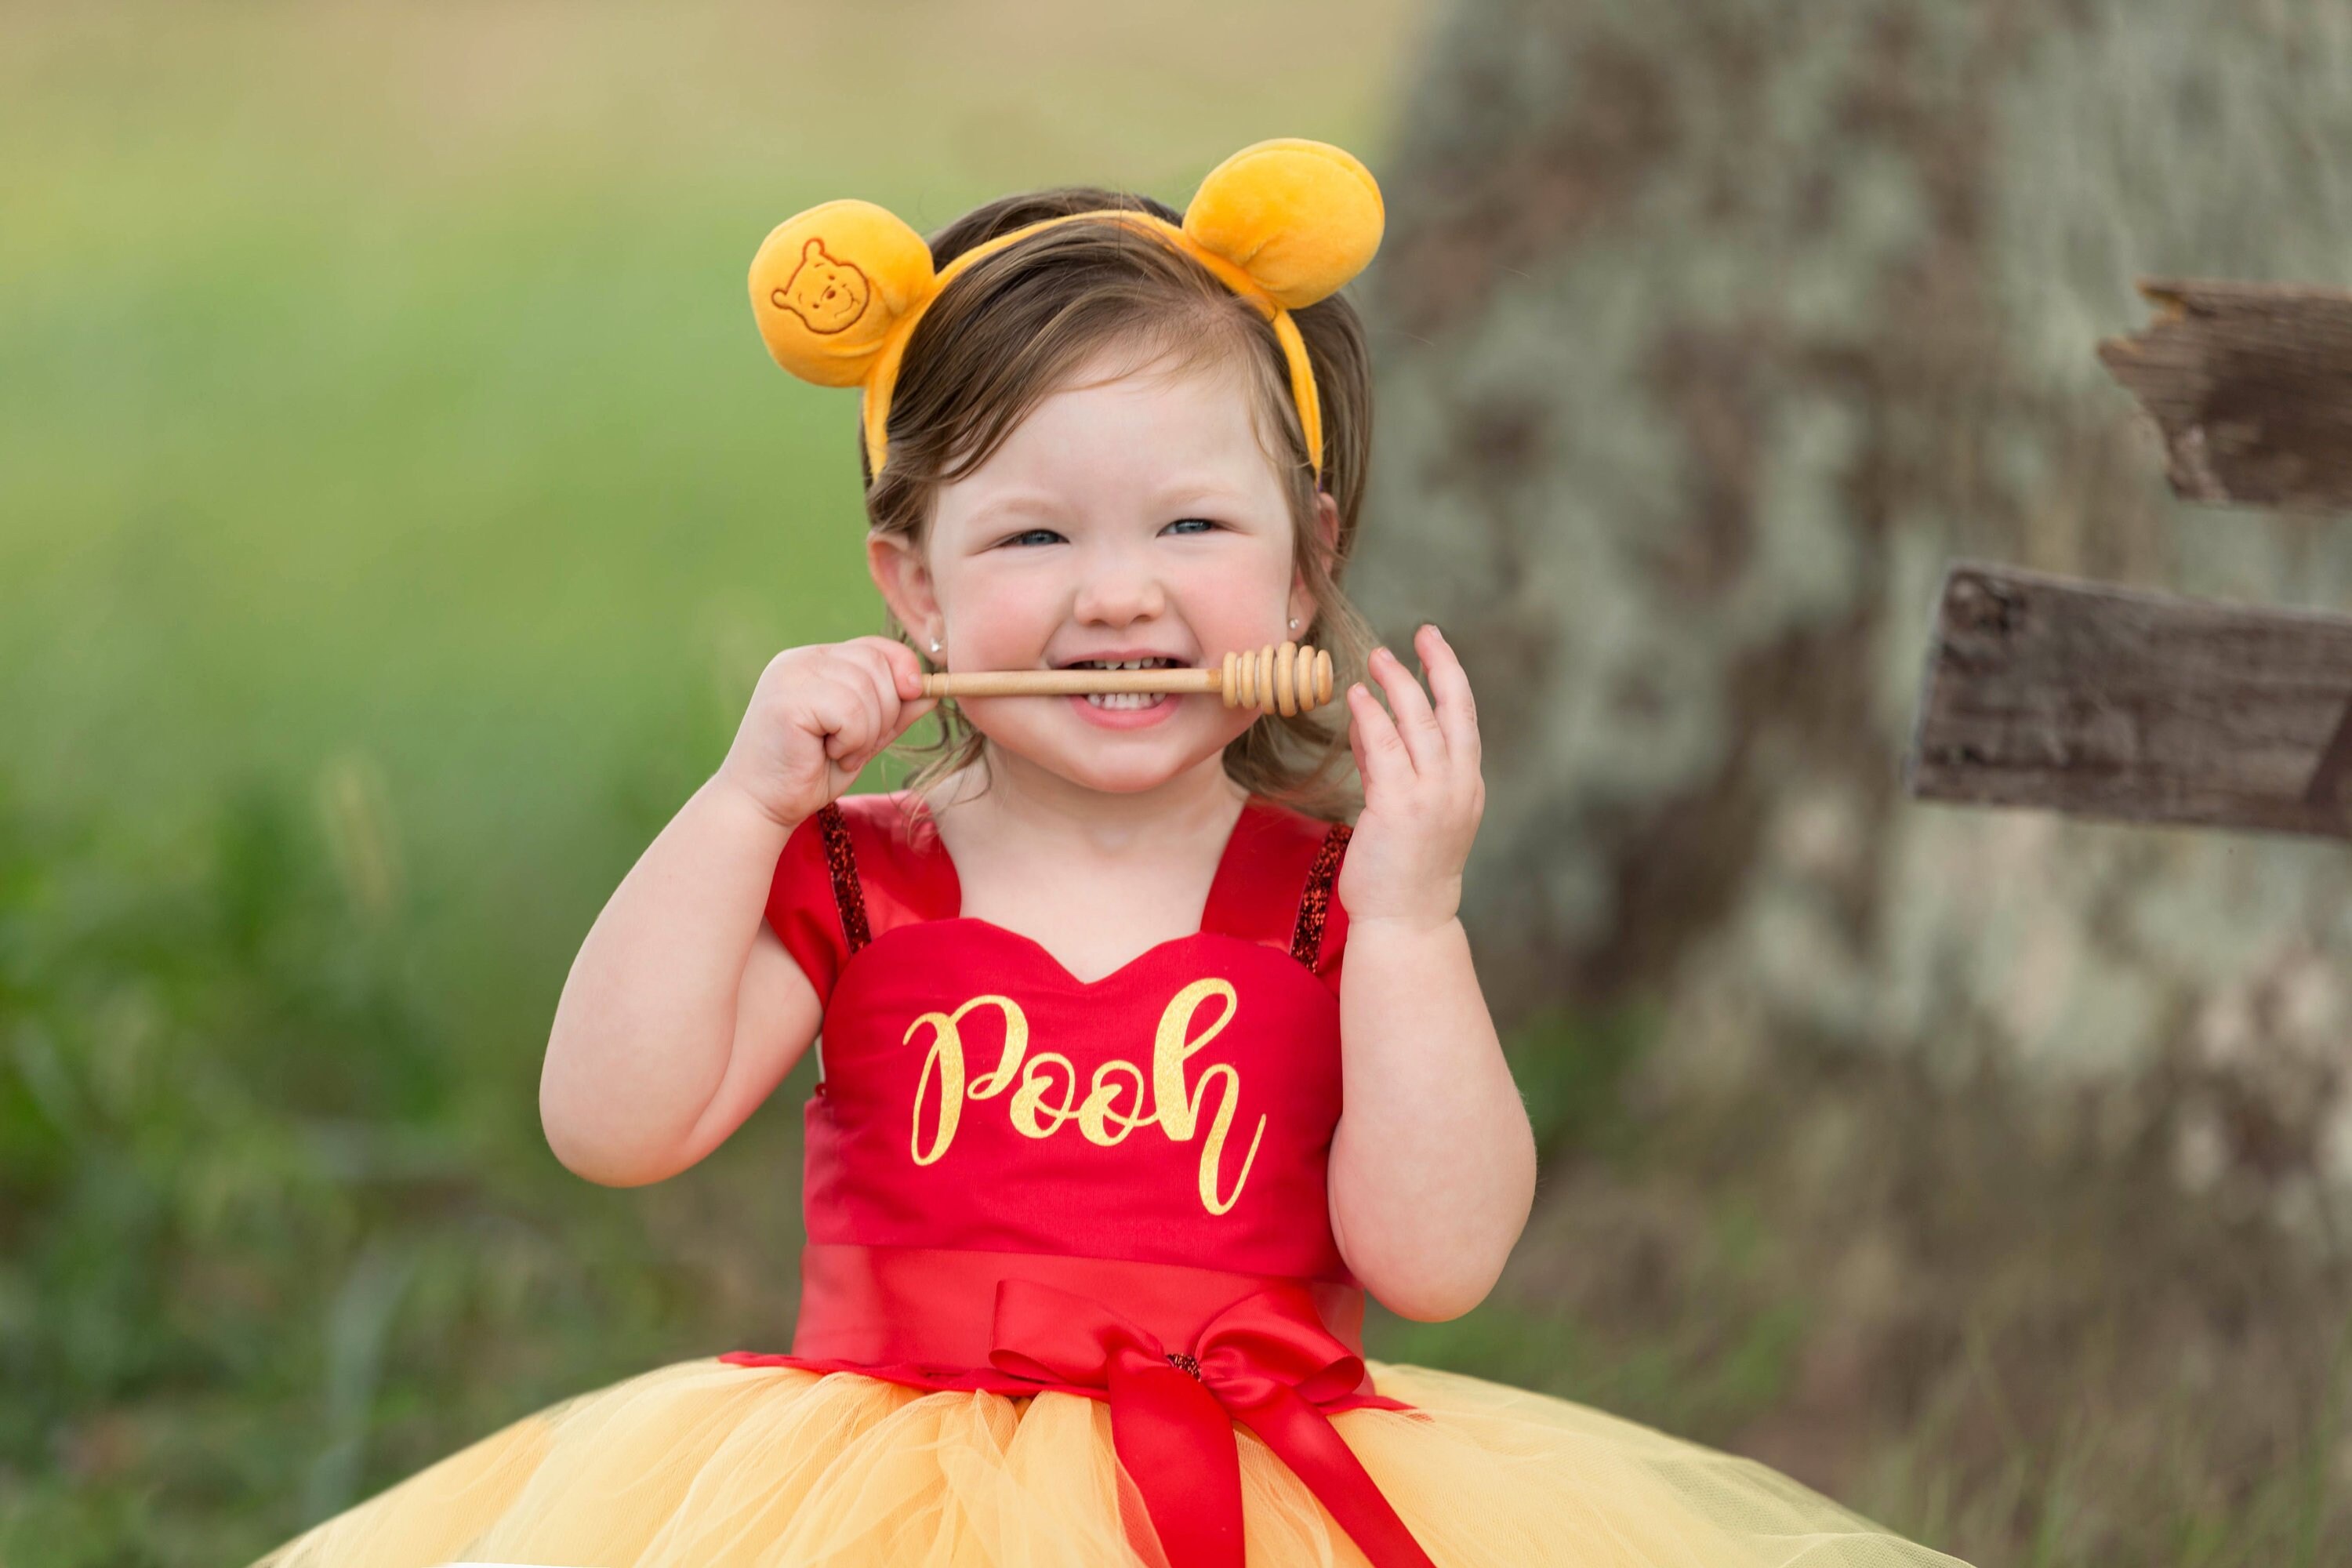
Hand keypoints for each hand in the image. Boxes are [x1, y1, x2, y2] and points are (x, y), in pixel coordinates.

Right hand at [714, 636, 936, 830]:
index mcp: (818, 661)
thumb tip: (934, 690)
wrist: (762, 805)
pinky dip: (851, 741)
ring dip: (865, 733)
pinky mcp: (787, 699)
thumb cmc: (810, 773)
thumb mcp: (864, 738)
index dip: (904, 669)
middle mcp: (802, 660)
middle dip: (884, 712)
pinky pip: (850, 711)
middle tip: (855, 745)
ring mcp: (791, 676)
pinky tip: (826, 754)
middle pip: (877, 664)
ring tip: (838, 753)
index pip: (877, 647)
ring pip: (866, 690)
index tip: (914, 695)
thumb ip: (894, 712)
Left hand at [1337, 624, 1484, 930]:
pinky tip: (1358, 696)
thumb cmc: (1404, 873)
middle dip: (1439, 665)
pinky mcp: (1399, 808)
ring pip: (1420, 723)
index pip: (1465, 720)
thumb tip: (1368, 724)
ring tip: (1379, 655)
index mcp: (1467, 788)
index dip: (1451, 679)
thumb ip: (1389, 767)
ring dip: (1399, 683)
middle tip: (1421, 632)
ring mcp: (1432, 797)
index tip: (1434, 647)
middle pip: (1454, 710)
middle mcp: (1457, 787)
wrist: (1406, 923)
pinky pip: (1386, 749)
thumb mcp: (1406, 813)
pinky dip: (1373, 717)